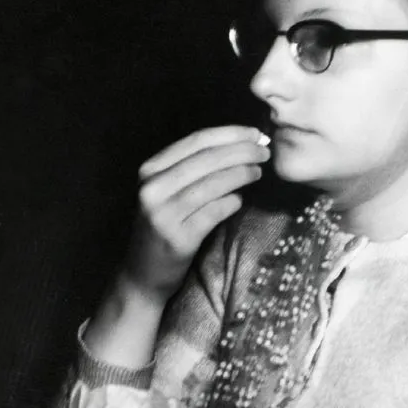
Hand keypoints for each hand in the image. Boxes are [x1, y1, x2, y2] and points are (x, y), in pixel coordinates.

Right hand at [124, 126, 270, 305]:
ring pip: (212, 184)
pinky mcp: (178, 238)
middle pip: (207, 160)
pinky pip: (213, 213)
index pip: (195, 141)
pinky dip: (231, 203)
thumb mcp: (166, 192)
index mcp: (150, 170)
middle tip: (265, 152)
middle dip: (241, 152)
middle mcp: (153, 189)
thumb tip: (238, 146)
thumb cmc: (163, 227)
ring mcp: (163, 214)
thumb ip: (191, 170)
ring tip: (259, 171)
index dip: (229, 134)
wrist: (142, 273)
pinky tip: (240, 200)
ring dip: (241, 174)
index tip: (255, 133)